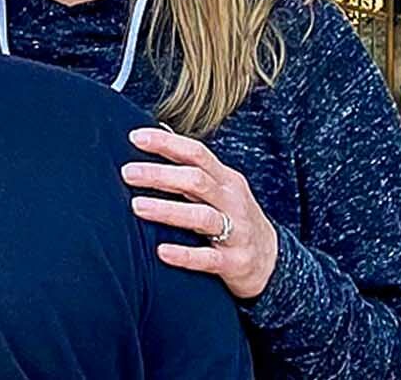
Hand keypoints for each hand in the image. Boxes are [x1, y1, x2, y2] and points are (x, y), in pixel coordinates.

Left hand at [121, 126, 278, 298]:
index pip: (196, 153)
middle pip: (196, 181)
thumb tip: (153, 137)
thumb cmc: (233, 218)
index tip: (135, 137)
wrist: (272, 262)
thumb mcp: (219, 190)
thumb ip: (190, 169)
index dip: (167, 143)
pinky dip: (185, 255)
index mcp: (226, 180)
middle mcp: (232, 202)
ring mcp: (236, 232)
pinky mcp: (235, 263)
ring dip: (168, 210)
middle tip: (127, 173)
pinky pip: (208, 258)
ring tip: (137, 206)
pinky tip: (161, 251)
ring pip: (202, 217)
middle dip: (160, 175)